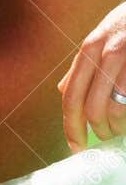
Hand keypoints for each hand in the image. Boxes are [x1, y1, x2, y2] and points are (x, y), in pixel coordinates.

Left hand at [58, 0, 125, 150]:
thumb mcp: (103, 37)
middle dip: (98, 132)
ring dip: (117, 129)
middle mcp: (107, 55)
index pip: (71, 97)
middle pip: (92, 109)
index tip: (76, 147)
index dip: (71, 128)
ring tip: (120, 130)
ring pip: (116, 111)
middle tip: (105, 138)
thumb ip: (84, 65)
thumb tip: (64, 92)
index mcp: (89, 50)